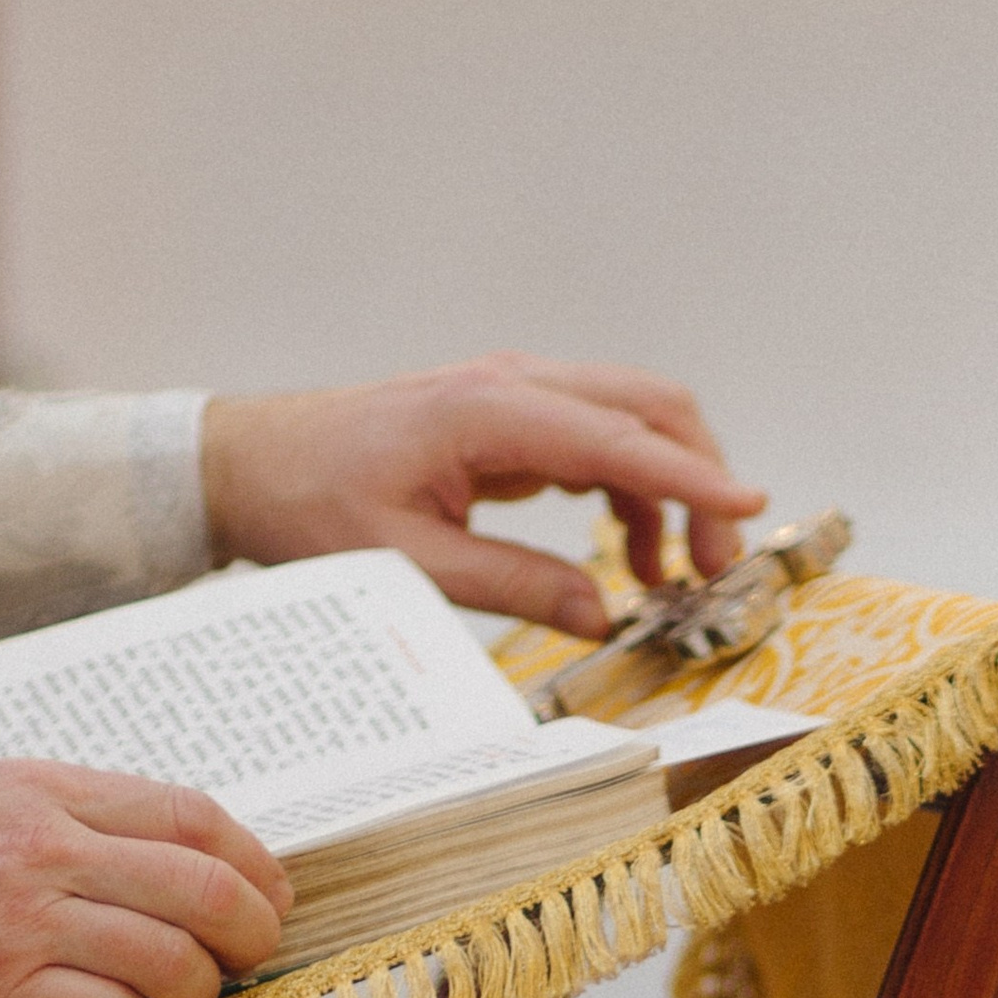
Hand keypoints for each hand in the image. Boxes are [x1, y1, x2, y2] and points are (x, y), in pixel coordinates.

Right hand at [0, 763, 292, 997]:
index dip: (255, 862)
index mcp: (49, 789)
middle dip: (253, 931)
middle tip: (255, 953)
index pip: (193, 816)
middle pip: (202, 891)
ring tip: (188, 993)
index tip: (272, 891)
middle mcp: (44, 849)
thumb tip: (178, 852)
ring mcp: (20, 924)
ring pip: (169, 962)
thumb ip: (82, 812)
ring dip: (199, 989)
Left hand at [200, 354, 764, 638]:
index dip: (692, 479)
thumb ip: (512, 586)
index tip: (749, 509)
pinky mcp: (509, 415)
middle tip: (713, 569)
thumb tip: (599, 614)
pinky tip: (624, 554)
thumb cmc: (310, 503)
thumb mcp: (409, 563)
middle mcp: (513, 383)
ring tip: (671, 578)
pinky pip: (596, 436)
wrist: (249, 462)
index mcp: (489, 411)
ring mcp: (514, 391)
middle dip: (698, 481)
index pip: (618, 438)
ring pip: (631, 418)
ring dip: (669, 488)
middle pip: (648, 407)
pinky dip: (630, 487)